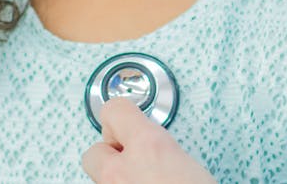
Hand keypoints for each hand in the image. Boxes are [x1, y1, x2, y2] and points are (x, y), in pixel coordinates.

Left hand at [81, 98, 216, 183]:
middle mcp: (123, 171)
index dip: (121, 116)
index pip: (114, 110)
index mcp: (150, 148)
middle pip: (93, 151)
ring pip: (100, 181)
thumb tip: (163, 157)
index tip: (129, 120)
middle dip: (110, 155)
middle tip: (133, 161)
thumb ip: (167, 154)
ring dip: (116, 180)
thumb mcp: (192, 169)